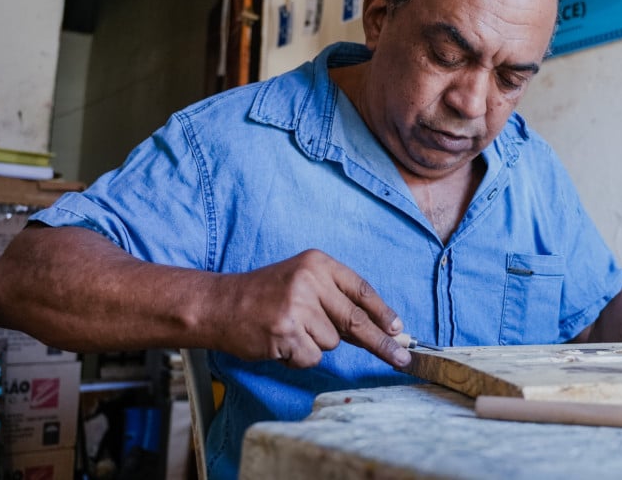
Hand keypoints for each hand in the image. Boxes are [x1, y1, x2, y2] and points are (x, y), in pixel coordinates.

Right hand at [213, 249, 411, 368]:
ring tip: (289, 331)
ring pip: (332, 342)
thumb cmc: (264, 296)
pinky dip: (299, 358)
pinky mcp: (284, 333)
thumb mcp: (301, 282)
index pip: (361, 289)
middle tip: (402, 358)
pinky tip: (280, 343)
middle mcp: (309, 280)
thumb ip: (334, 299)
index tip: (398, 329)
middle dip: (381, 343)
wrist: (219, 305)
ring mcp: (296, 307)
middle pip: (356, 320)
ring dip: (315, 345)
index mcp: (317, 263)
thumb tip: (378, 327)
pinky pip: (311, 357)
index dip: (382, 312)